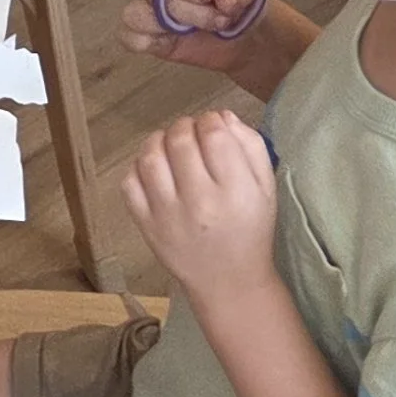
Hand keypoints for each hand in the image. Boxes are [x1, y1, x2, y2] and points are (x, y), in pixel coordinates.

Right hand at [120, 0, 265, 64]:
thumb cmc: (243, 5)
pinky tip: (171, 41)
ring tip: (194, 32)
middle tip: (221, 21)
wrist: (246, 39)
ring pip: (135, 14)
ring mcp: (153, 11)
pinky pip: (129, 37)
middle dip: (190, 11)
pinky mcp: (150, 37)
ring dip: (164, 27)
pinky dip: (145, 41)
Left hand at [120, 105, 278, 301]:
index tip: (213, 125)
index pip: (214, 135)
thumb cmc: (251, 230)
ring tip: (170, 143)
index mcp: (236, 191)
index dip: (211, 119)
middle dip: (185, 126)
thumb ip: (251, 146)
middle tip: (191, 132)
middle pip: (180, 140)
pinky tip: (155, 168)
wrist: (228, 281)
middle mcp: (199, 202)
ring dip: (159, 139)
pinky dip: (137, 166)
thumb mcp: (266, 188)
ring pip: (150, 157)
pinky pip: (129, 183)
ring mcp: (167, 215)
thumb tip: (222, 115)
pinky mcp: (146, 225)